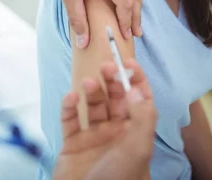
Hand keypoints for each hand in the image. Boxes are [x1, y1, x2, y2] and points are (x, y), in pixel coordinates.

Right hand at [52, 59, 156, 179]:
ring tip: (87, 83)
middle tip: (105, 66)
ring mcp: (93, 138)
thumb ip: (142, 116)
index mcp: (135, 135)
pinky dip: (69, 107)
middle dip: (112, 80)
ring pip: (93, 106)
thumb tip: (136, 88)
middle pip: (115, 98)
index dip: (135, 79)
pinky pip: (70, 120)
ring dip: (91, 91)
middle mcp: (116, 134)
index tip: (128, 61)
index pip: (139, 100)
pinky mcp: (72, 145)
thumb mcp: (138, 148)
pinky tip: (71, 97)